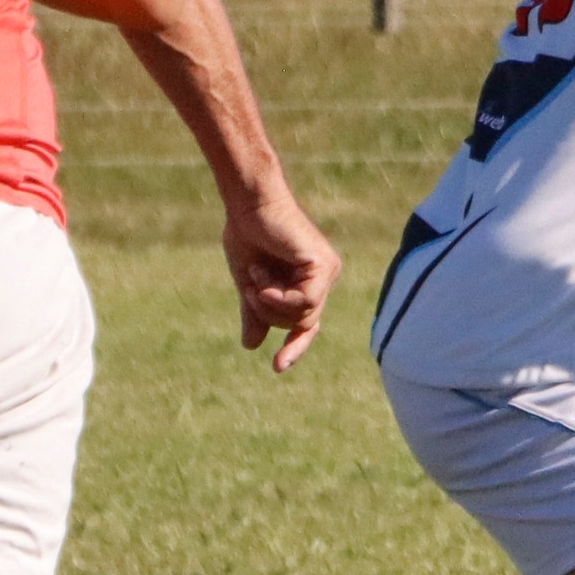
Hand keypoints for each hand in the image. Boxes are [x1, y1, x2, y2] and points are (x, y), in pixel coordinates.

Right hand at [221, 190, 343, 372]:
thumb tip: (252, 345)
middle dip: (267, 312)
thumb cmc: (248, 237)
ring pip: (302, 316)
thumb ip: (255, 312)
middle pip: (301, 322)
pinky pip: (304, 302)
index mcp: (308, 284)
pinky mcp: (322, 265)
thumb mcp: (249, 284)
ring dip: (269, 303)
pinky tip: (262, 279)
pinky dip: (278, 297)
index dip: (295, 346)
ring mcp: (326, 271)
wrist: (248, 207)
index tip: (277, 368)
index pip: (307, 325)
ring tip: (256, 276)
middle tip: (249, 288)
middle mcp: (323, 279)